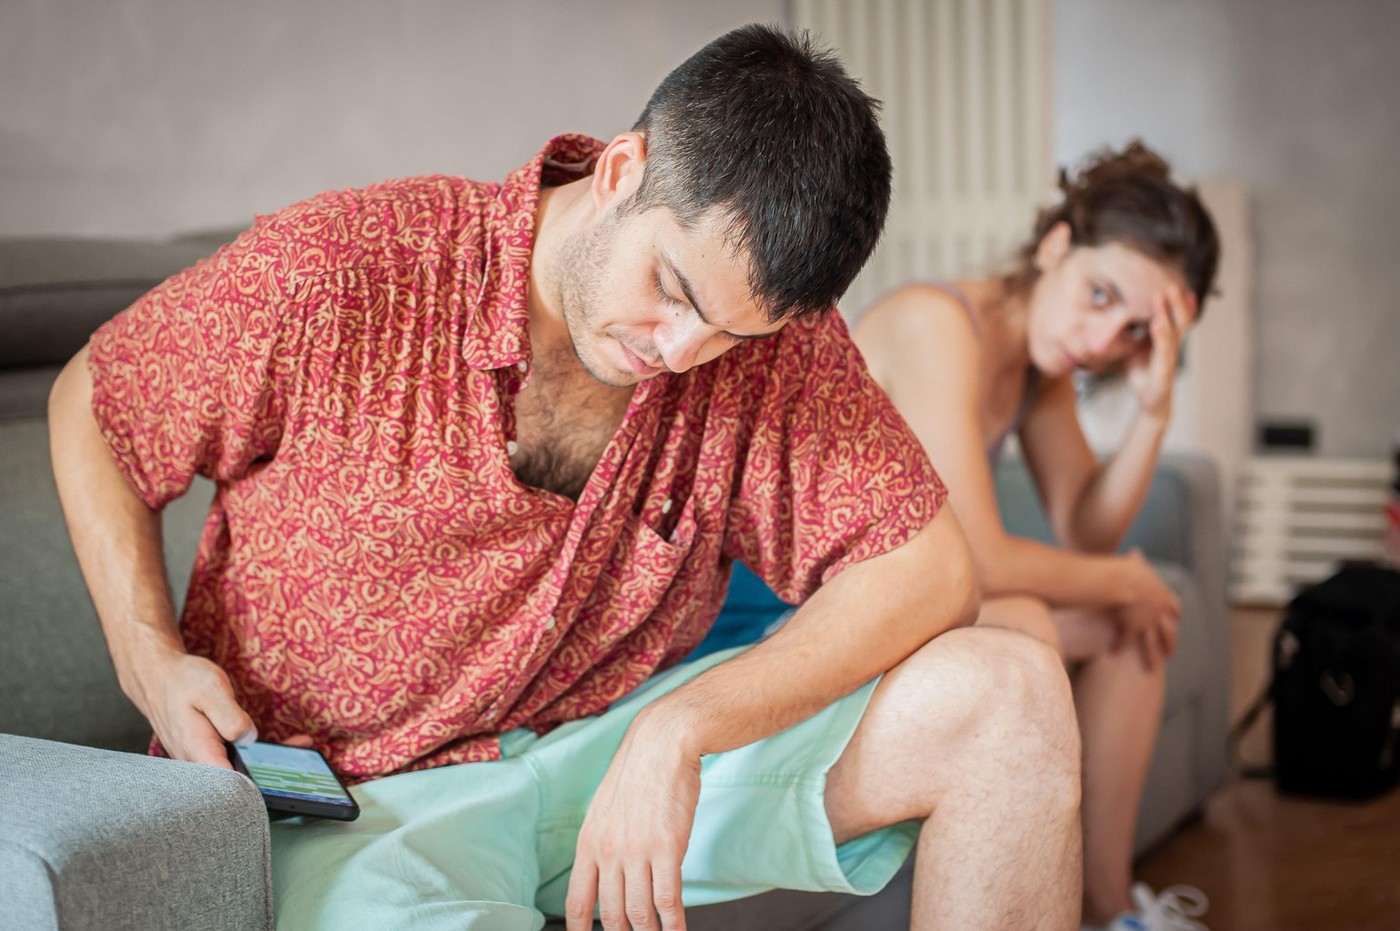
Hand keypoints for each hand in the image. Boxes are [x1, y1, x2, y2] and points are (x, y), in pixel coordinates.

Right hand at [127, 644, 300, 766]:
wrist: (157, 676)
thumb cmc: (182, 680)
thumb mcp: (210, 689)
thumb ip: (230, 716)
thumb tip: (248, 738)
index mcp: (197, 749)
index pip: (226, 782)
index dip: (253, 786)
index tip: (280, 780)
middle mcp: (196, 761)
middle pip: (235, 780)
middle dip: (269, 774)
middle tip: (303, 759)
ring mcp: (199, 758)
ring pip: (235, 769)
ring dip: (267, 763)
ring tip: (301, 746)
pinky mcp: (205, 751)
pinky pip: (231, 758)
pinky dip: (254, 754)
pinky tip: (280, 745)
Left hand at [566, 707, 700, 930]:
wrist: (662, 743)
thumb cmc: (639, 772)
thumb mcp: (606, 807)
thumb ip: (604, 842)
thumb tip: (609, 872)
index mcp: (589, 842)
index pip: (578, 901)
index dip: (582, 929)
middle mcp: (608, 851)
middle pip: (611, 914)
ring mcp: (637, 851)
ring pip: (639, 912)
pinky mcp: (667, 848)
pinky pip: (667, 899)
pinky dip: (673, 923)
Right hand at [1113, 549, 1180, 671]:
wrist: (1124, 581)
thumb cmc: (1128, 568)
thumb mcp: (1136, 562)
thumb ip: (1137, 561)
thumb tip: (1135, 552)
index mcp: (1162, 595)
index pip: (1174, 607)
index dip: (1174, 614)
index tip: (1176, 619)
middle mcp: (1158, 612)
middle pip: (1169, 631)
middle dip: (1170, 642)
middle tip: (1170, 653)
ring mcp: (1146, 622)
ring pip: (1152, 643)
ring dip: (1153, 656)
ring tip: (1152, 668)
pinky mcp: (1131, 628)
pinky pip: (1126, 640)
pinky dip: (1119, 646)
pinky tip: (1114, 653)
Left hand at [1126, 284, 1195, 421]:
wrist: (1151, 402)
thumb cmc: (1145, 373)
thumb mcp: (1136, 348)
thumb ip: (1135, 332)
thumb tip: (1120, 314)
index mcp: (1168, 341)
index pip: (1178, 318)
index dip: (1180, 302)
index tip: (1177, 284)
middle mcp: (1173, 348)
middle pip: (1181, 320)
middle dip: (1177, 302)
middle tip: (1171, 283)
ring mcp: (1170, 359)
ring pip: (1174, 332)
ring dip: (1168, 313)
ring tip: (1162, 295)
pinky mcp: (1164, 372)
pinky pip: (1164, 351)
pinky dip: (1161, 336)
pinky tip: (1157, 323)